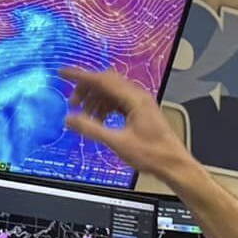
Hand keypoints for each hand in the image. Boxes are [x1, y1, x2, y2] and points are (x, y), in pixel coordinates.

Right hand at [61, 67, 192, 181]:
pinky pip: (118, 102)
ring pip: (112, 93)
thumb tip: (70, 119)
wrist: (174, 165)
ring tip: (84, 115)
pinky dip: (105, 107)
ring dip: (95, 100)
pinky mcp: (141, 112)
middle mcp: (138, 96)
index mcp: (134, 99)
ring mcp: (140, 104)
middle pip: (106, 83)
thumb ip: (92, 129)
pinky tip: (99, 120)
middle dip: (86, 90)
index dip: (80, 76)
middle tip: (72, 102)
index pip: (102, 79)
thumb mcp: (117, 142)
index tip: (63, 73)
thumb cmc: (153, 154)